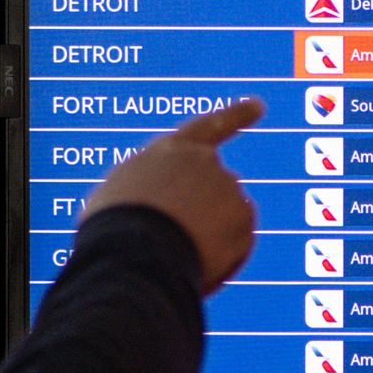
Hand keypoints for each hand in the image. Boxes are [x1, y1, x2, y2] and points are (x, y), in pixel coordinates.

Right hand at [80, 98, 263, 293]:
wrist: (133, 250)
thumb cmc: (114, 225)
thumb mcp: (120, 197)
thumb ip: (152, 192)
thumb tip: (166, 212)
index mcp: (170, 150)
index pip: (209, 127)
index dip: (235, 116)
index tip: (258, 106)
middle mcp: (205, 162)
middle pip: (215, 189)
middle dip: (206, 212)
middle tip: (178, 239)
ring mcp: (227, 188)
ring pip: (225, 220)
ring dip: (209, 238)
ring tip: (175, 254)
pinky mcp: (243, 218)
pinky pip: (236, 245)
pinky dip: (222, 258)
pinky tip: (195, 266)